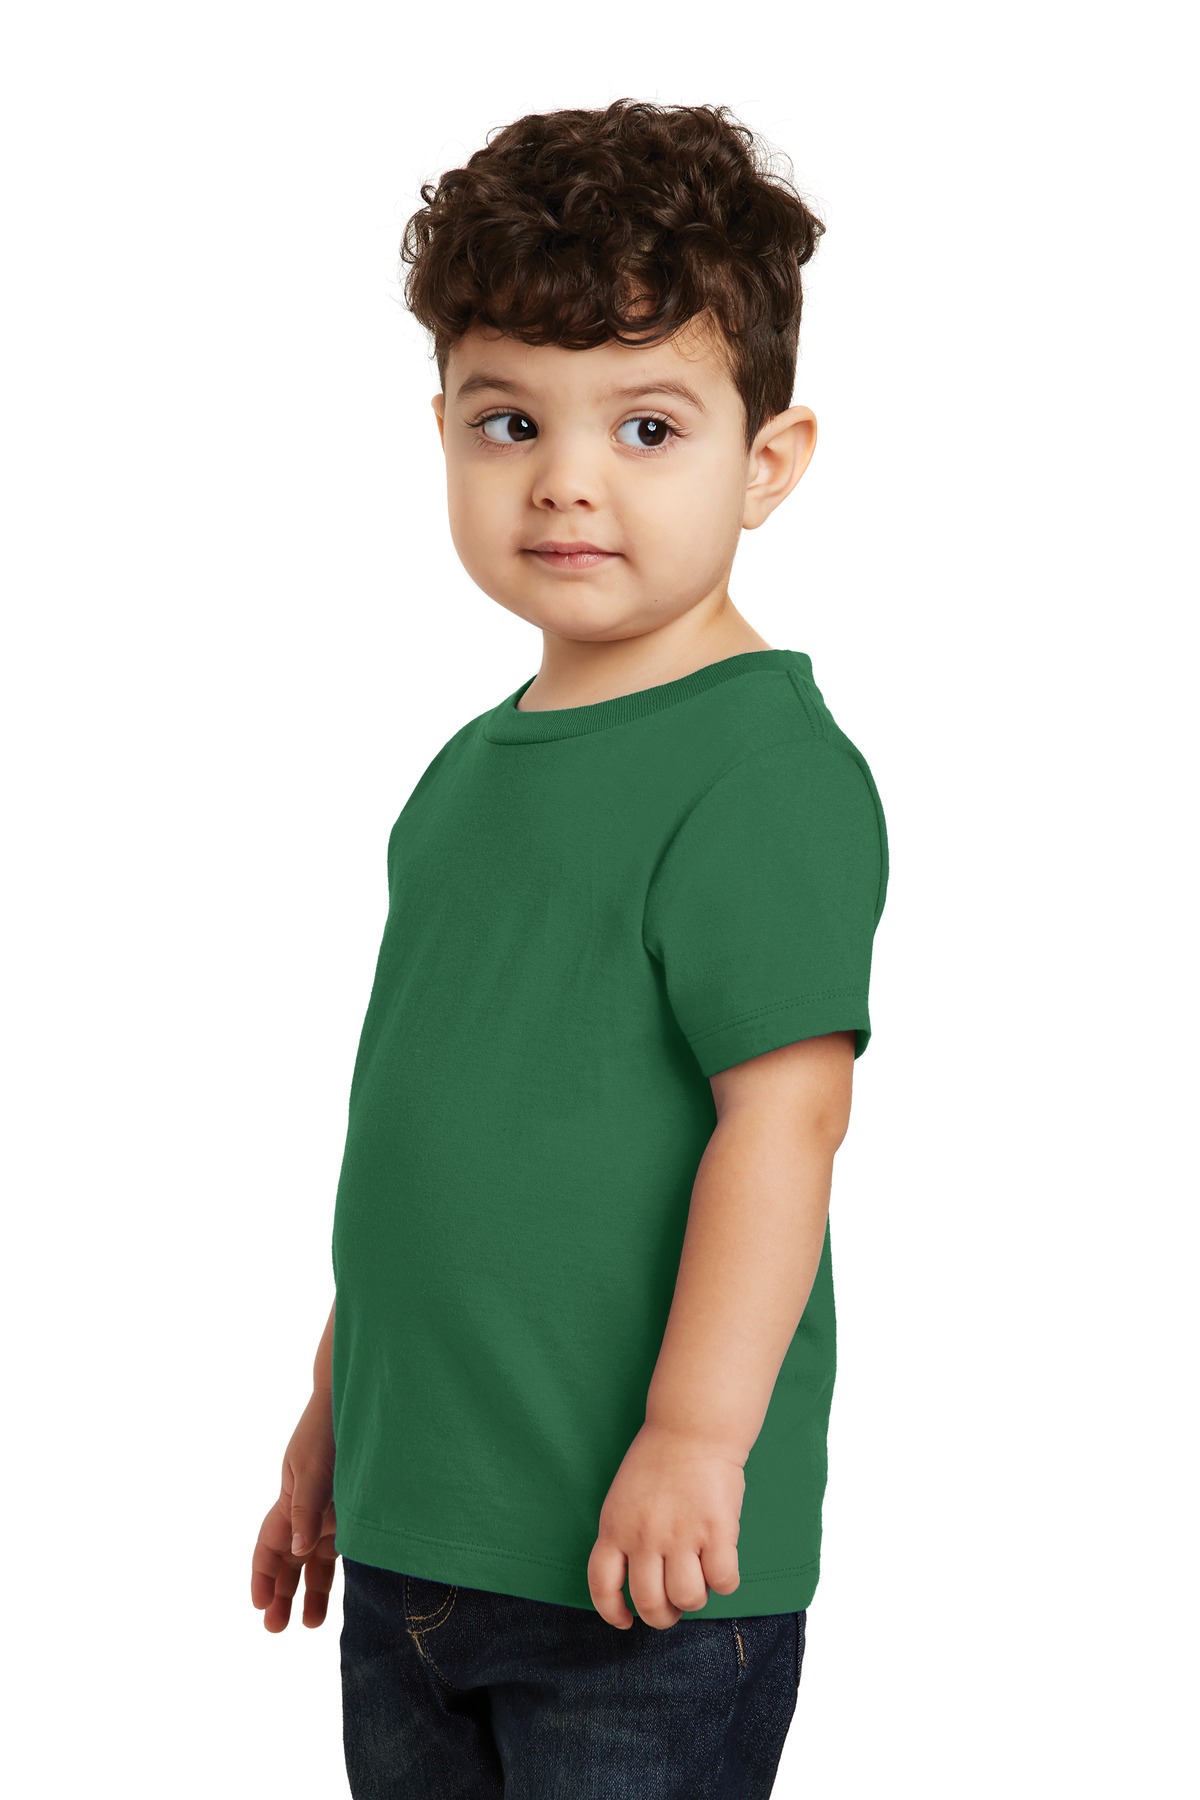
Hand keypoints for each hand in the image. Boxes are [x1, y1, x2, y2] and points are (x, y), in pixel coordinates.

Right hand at [250, 1386, 338, 1631]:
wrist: (358, 1399)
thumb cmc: (330, 1428)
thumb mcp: (315, 1467)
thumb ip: (307, 1508)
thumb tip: (297, 1551)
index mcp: (290, 1499)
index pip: (269, 1546)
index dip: (261, 1576)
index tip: (259, 1605)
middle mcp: (308, 1510)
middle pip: (288, 1560)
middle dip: (280, 1593)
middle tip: (276, 1628)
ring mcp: (331, 1511)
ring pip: (314, 1559)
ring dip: (309, 1590)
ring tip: (311, 1624)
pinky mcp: (355, 1510)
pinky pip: (341, 1547)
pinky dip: (337, 1571)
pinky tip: (343, 1594)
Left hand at [587, 1421, 743, 1629]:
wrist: (692, 1427)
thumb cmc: (658, 1460)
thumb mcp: (623, 1498)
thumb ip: (625, 1537)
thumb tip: (641, 1580)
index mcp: (615, 1527)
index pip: (603, 1585)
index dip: (612, 1612)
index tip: (625, 1620)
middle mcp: (644, 1536)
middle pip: (649, 1603)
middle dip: (663, 1615)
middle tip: (674, 1604)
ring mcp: (681, 1534)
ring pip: (688, 1599)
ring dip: (695, 1598)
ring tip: (700, 1576)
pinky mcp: (717, 1531)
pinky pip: (723, 1581)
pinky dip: (725, 1582)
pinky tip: (723, 1563)